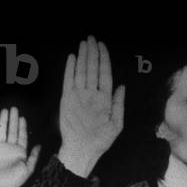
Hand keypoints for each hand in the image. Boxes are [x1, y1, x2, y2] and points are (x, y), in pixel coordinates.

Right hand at [0, 108, 40, 186]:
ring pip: (2, 131)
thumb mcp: (27, 170)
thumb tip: (39, 145)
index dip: (22, 127)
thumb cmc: (14, 180)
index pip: (21, 137)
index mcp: (20, 153)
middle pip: (12, 131)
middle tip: (14, 108)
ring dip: (4, 121)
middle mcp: (10, 148)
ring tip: (5, 110)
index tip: (22, 117)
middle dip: (13, 120)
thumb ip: (33, 158)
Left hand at [58, 36, 124, 177]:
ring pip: (80, 71)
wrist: (80, 148)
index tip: (102, 46)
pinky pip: (68, 79)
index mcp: (105, 100)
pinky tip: (72, 57)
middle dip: (92, 52)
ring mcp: (77, 95)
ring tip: (84, 43)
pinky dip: (70, 67)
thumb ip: (119, 104)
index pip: (105, 74)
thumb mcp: (117, 125)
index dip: (103, 59)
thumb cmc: (101, 139)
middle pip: (92, 68)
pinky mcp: (66, 98)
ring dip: (82, 56)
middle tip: (92, 38)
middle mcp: (91, 94)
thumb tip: (121, 86)